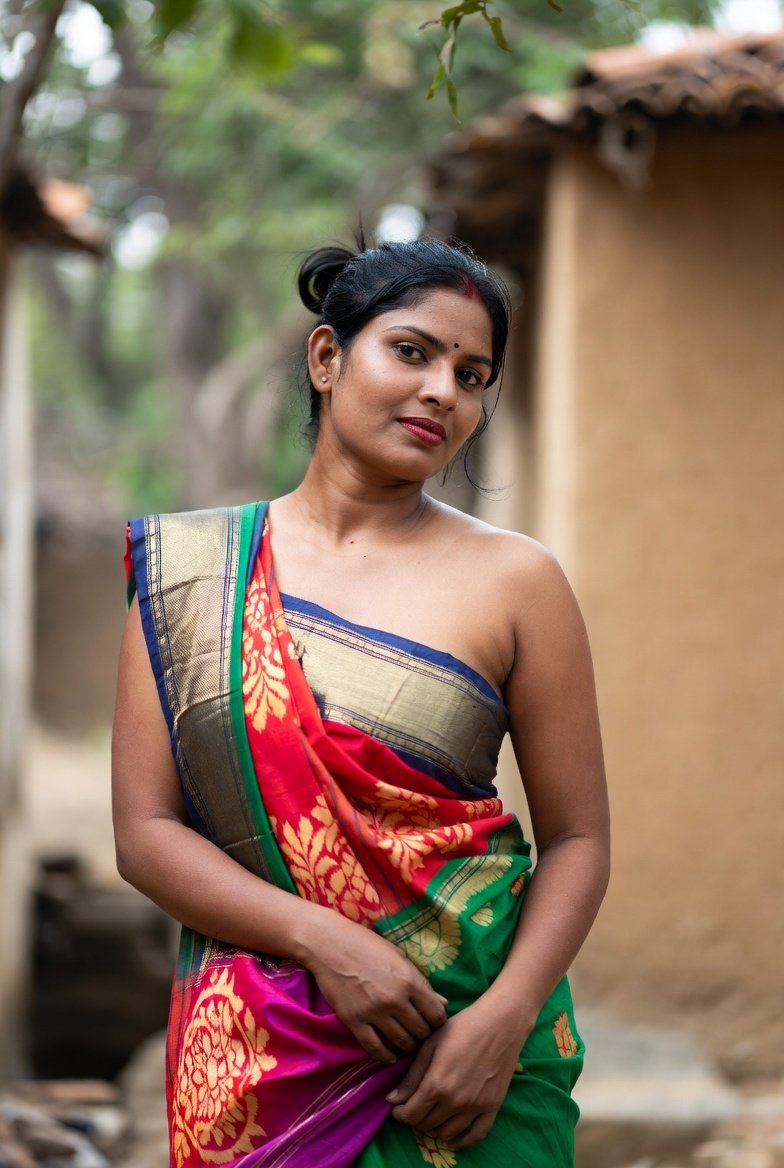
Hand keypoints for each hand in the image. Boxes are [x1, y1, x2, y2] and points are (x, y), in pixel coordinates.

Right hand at [301, 914, 447, 1063]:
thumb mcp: (399, 957)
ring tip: (406, 1040)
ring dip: (407, 1045)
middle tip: (418, 1031)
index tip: (433, 1020)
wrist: (330, 945)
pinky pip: (375, 1048)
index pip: (436, 1015)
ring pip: (401, 1043)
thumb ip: (421, 981)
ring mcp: (374, 1013)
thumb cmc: (367, 945)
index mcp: (410, 980)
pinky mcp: (355, 1022)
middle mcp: (395, 1000)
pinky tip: (390, 1054)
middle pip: (421, 1032)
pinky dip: (385, 1055)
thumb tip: (444, 1002)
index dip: (438, 1021)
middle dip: (423, 1033)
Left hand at [385, 998, 527, 1148]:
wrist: (500, 1023)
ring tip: (430, 1115)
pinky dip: (462, 1142)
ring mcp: (475, 1107)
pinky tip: (453, 1139)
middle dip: (414, 1119)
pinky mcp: (492, 1107)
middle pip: (426, 1124)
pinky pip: (475, 1136)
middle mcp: (455, 1101)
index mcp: (437, 1084)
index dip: (400, 1114)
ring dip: (433, 1128)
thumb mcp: (431, 1045)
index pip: (411, 1114)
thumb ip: (412, 1076)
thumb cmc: (462, 1027)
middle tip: (413, 1107)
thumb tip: (393, 1099)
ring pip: (447, 1132)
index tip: (397, 1108)